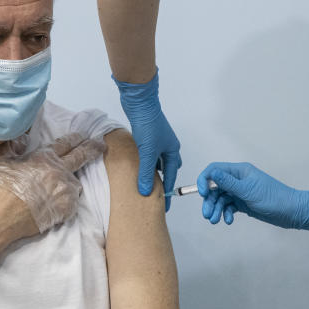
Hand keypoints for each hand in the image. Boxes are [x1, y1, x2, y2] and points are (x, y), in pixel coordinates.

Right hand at [0, 132, 106, 233]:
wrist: (0, 217)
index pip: (66, 143)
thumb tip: (23, 138)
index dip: (76, 138)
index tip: (84, 135)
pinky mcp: (67, 208)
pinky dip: (67, 201)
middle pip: (81, 156)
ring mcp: (65, 190)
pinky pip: (72, 202)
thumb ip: (13, 145)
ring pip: (76, 183)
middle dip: (93, 148)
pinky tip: (56, 204)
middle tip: (101, 144)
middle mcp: (59, 171)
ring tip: (62, 187)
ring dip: (72, 182)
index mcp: (44, 157)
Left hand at [112, 70, 181, 202]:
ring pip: (156, 161)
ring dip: (151, 171)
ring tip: (144, 183)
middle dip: (162, 181)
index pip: (171, 176)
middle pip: (167, 168)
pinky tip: (136, 166)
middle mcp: (167, 146)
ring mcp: (157, 141)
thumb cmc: (148, 125)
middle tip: (154, 194)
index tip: (163, 205)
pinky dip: (144, 162)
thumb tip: (145, 192)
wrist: (140, 103)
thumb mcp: (147, 153)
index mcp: (172, 151)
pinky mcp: (147, 136)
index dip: (167, 191)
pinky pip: (148, 154)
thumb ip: (146, 173)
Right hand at [197, 162, 308, 232]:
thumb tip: (212, 173)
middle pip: (215, 187)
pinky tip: (228, 221)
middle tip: (207, 215)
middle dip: (209, 200)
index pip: (214, 170)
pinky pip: (229, 206)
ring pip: (221, 198)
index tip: (202, 194)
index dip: (204, 180)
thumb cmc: (273, 199)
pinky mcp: (244, 203)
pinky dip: (226, 213)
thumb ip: (228, 182)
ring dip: (216, 209)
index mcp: (239, 171)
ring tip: (215, 221)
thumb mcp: (248, 191)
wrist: (292, 212)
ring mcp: (241, 192)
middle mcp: (238, 180)